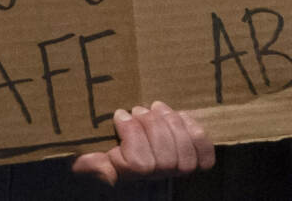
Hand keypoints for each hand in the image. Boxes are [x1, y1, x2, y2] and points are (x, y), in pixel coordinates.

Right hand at [71, 102, 214, 184]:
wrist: (126, 157)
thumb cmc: (100, 155)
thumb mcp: (87, 161)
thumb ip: (88, 165)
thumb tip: (98, 165)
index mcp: (127, 180)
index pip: (140, 166)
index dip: (132, 134)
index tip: (119, 115)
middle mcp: (153, 183)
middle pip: (165, 160)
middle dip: (151, 125)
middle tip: (137, 109)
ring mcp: (174, 175)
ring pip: (184, 154)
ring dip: (170, 123)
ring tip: (155, 107)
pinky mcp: (191, 163)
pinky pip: (204, 156)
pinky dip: (195, 133)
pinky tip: (180, 117)